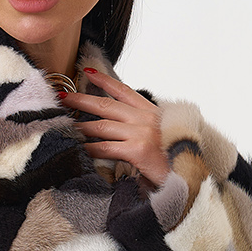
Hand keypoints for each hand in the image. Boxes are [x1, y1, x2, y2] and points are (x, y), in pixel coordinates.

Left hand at [60, 68, 171, 188]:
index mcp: (152, 112)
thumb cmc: (171, 161)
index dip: (104, 80)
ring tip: (64, 126)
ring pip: (102, 126)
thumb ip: (139, 126)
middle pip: (107, 105)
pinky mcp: (137, 150)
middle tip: (63, 97)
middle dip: (82, 100)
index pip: (124, 90)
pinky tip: (78, 149)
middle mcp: (146, 118)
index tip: (88, 72)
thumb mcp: (158, 136)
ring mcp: (142, 133)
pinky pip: (105, 148)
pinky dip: (89, 149)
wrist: (188, 179)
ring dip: (80, 127)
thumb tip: (115, 124)